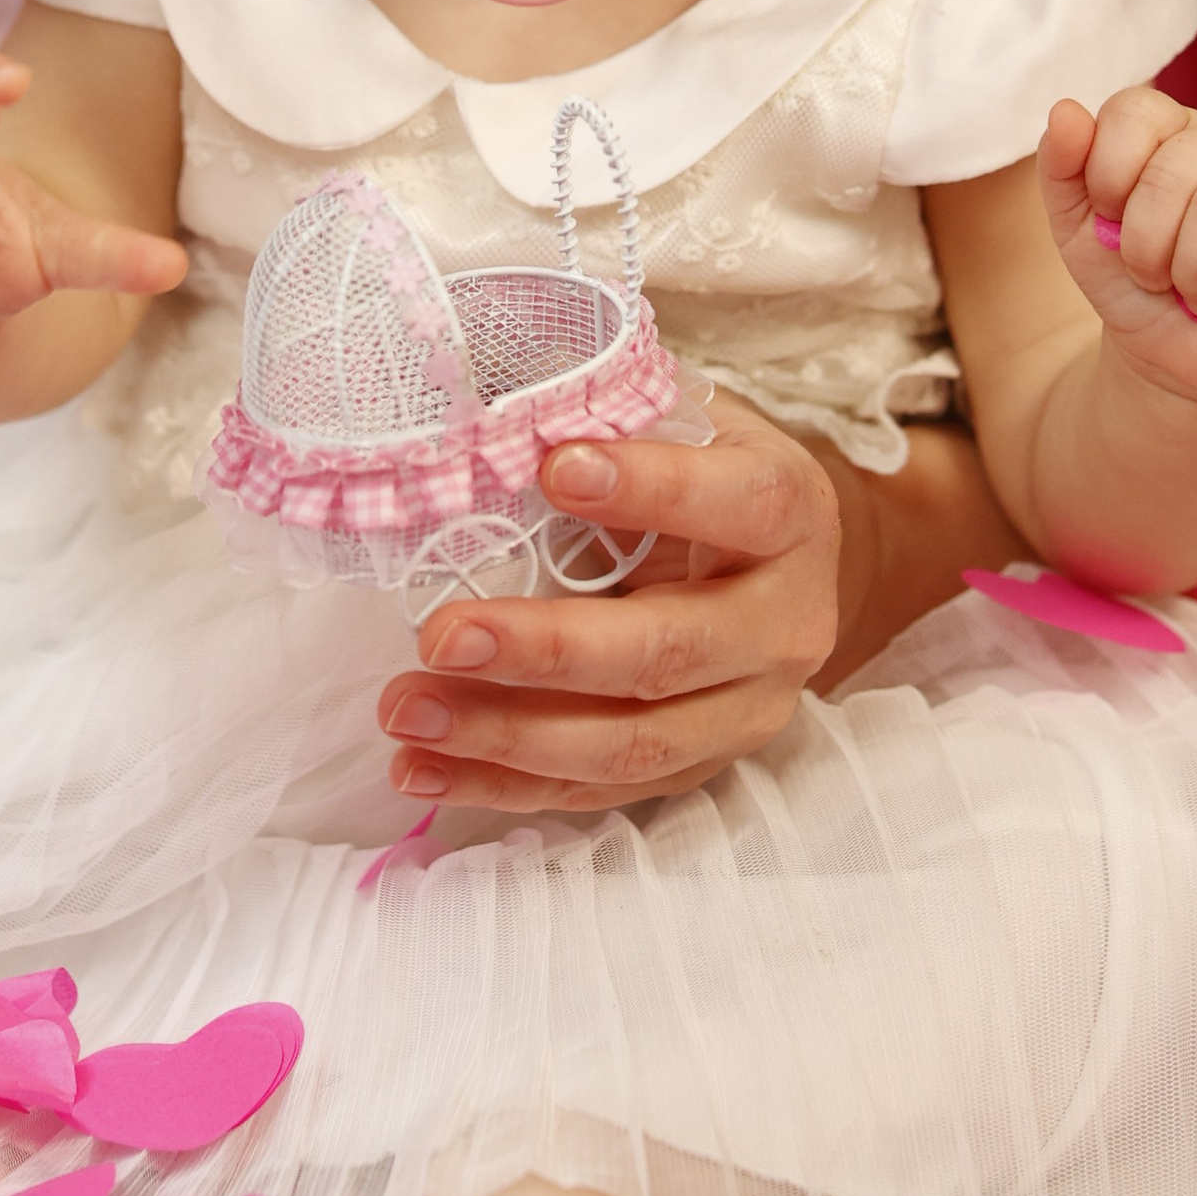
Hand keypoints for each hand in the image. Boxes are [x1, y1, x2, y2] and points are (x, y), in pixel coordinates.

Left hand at [373, 395, 847, 812]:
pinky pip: (599, 792)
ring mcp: (746, 710)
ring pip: (632, 742)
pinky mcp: (699, 767)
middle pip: (668, 650)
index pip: (737, 503)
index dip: (651, 489)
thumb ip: (618, 412)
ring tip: (406, 709)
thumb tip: (496, 404)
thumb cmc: (717, 475)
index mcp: (790, 514)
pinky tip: (420, 765)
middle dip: (546, 650)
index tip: (551, 469)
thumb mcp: (694, 422)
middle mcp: (784, 623)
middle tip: (442, 634)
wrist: (789, 570)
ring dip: (507, 735)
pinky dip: (503, 786)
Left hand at [1040, 87, 1196, 408]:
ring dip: (1183, 271)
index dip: (1108, 172)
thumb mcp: (1076, 227)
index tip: (1109, 217)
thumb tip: (1065, 111)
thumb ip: (1061, 166)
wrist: (1174, 361)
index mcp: (1172, 130)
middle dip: (1142, 240)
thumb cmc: (1130, 282)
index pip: (1137, 109)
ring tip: (1186, 290)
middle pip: (1174, 167)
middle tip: (1149, 271)